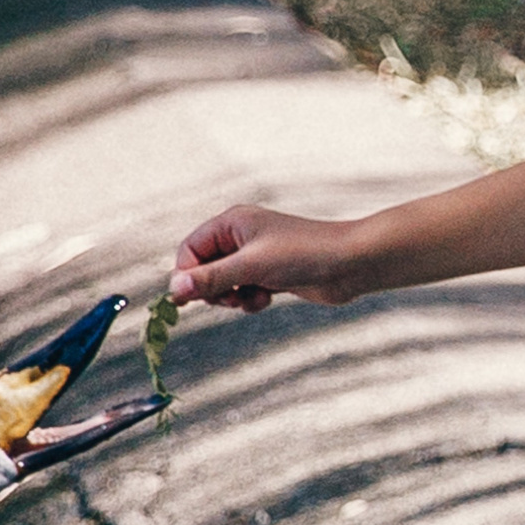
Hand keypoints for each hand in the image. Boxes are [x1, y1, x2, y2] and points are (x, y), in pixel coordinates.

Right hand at [169, 205, 366, 311]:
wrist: (351, 264)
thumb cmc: (303, 255)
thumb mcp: (252, 267)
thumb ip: (211, 279)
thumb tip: (173, 291)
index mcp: (232, 223)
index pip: (190, 249)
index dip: (186, 276)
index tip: (188, 301)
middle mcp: (241, 236)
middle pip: (204, 269)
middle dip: (212, 289)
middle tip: (229, 299)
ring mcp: (256, 256)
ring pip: (224, 284)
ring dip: (233, 297)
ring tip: (252, 298)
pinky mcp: (270, 274)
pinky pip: (244, 292)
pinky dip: (250, 300)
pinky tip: (267, 299)